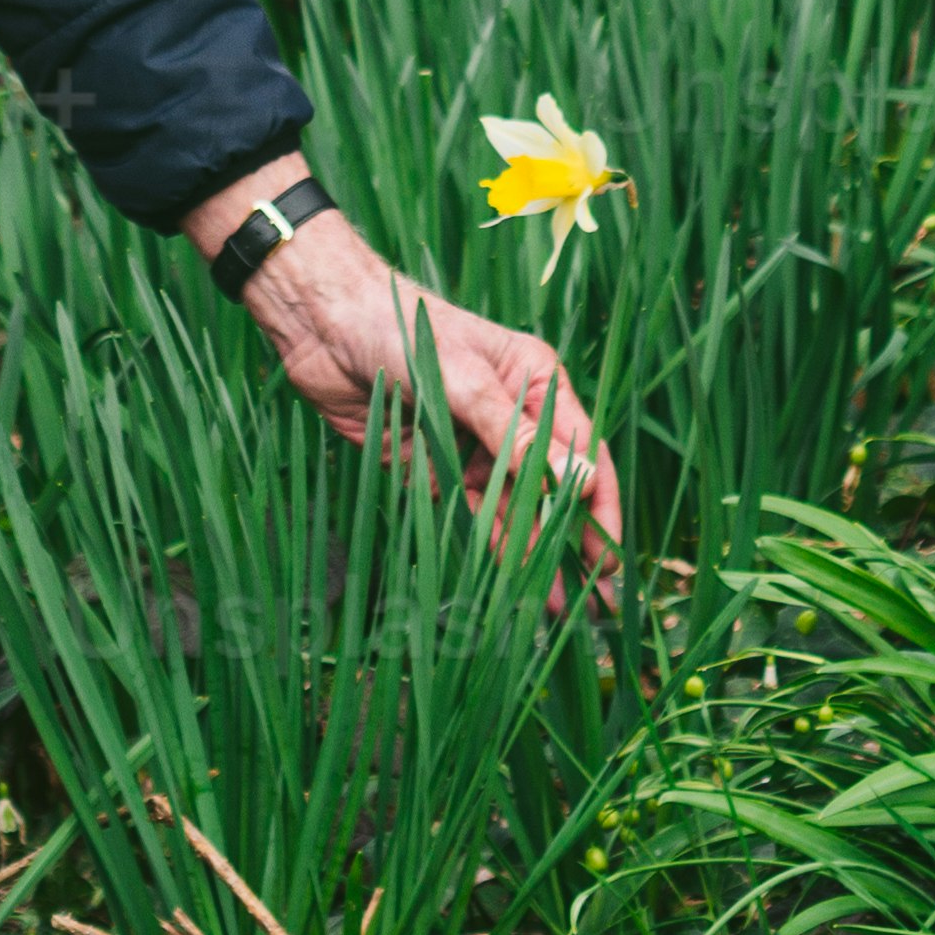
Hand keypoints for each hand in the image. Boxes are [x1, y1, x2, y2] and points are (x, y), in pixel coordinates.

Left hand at [188, 170, 623, 574]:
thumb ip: (514, 435)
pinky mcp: (434, 466)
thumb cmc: (400, 327)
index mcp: (534, 382)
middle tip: (600, 599)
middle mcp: (511, 418)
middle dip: (576, 541)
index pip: (582, 452)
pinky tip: (507, 583)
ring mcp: (473, 445)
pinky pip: (470, 512)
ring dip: (533, 554)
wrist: (322, 326)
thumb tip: (576, 480)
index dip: (600, 506)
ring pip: (514, 509)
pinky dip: (489, 547)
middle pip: (553, 489)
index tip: (611, 556)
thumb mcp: (462, 378)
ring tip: (556, 608)